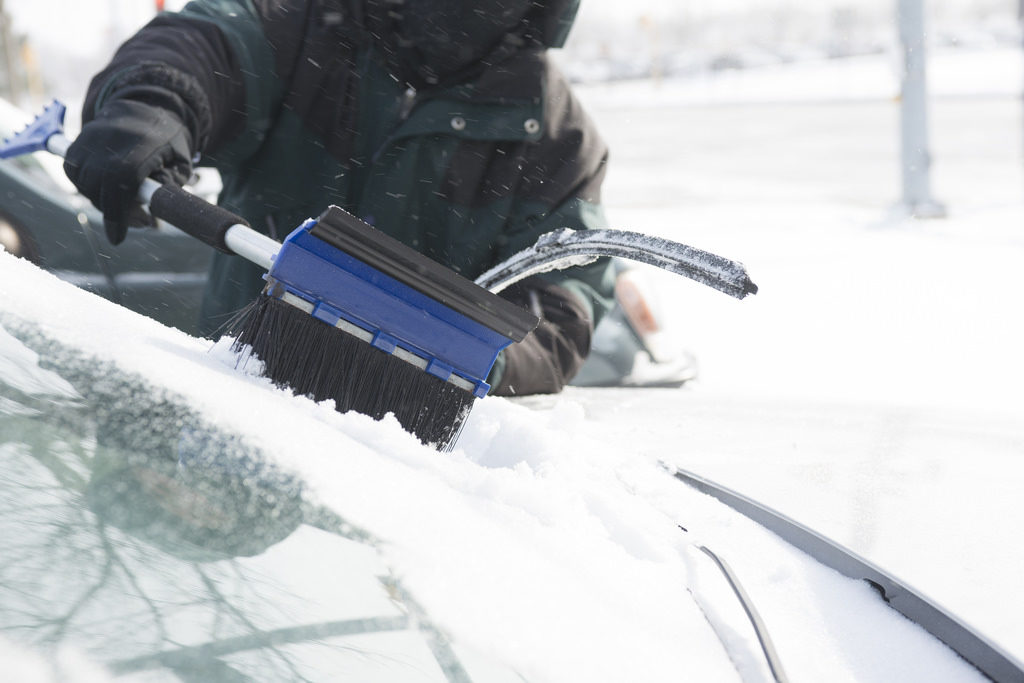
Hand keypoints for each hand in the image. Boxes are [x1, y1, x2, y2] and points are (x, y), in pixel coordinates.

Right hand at [64, 97, 192, 244]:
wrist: (149, 108)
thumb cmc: (170, 143)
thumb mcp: (181, 165)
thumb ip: (168, 188)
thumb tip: (148, 212)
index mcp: (145, 142)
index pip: (122, 178)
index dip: (119, 211)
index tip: (118, 238)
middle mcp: (113, 137)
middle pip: (99, 183)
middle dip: (114, 212)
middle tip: (141, 220)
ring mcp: (93, 136)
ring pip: (84, 180)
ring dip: (101, 200)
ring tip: (127, 202)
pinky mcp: (80, 139)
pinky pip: (73, 170)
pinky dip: (86, 186)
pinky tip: (108, 189)